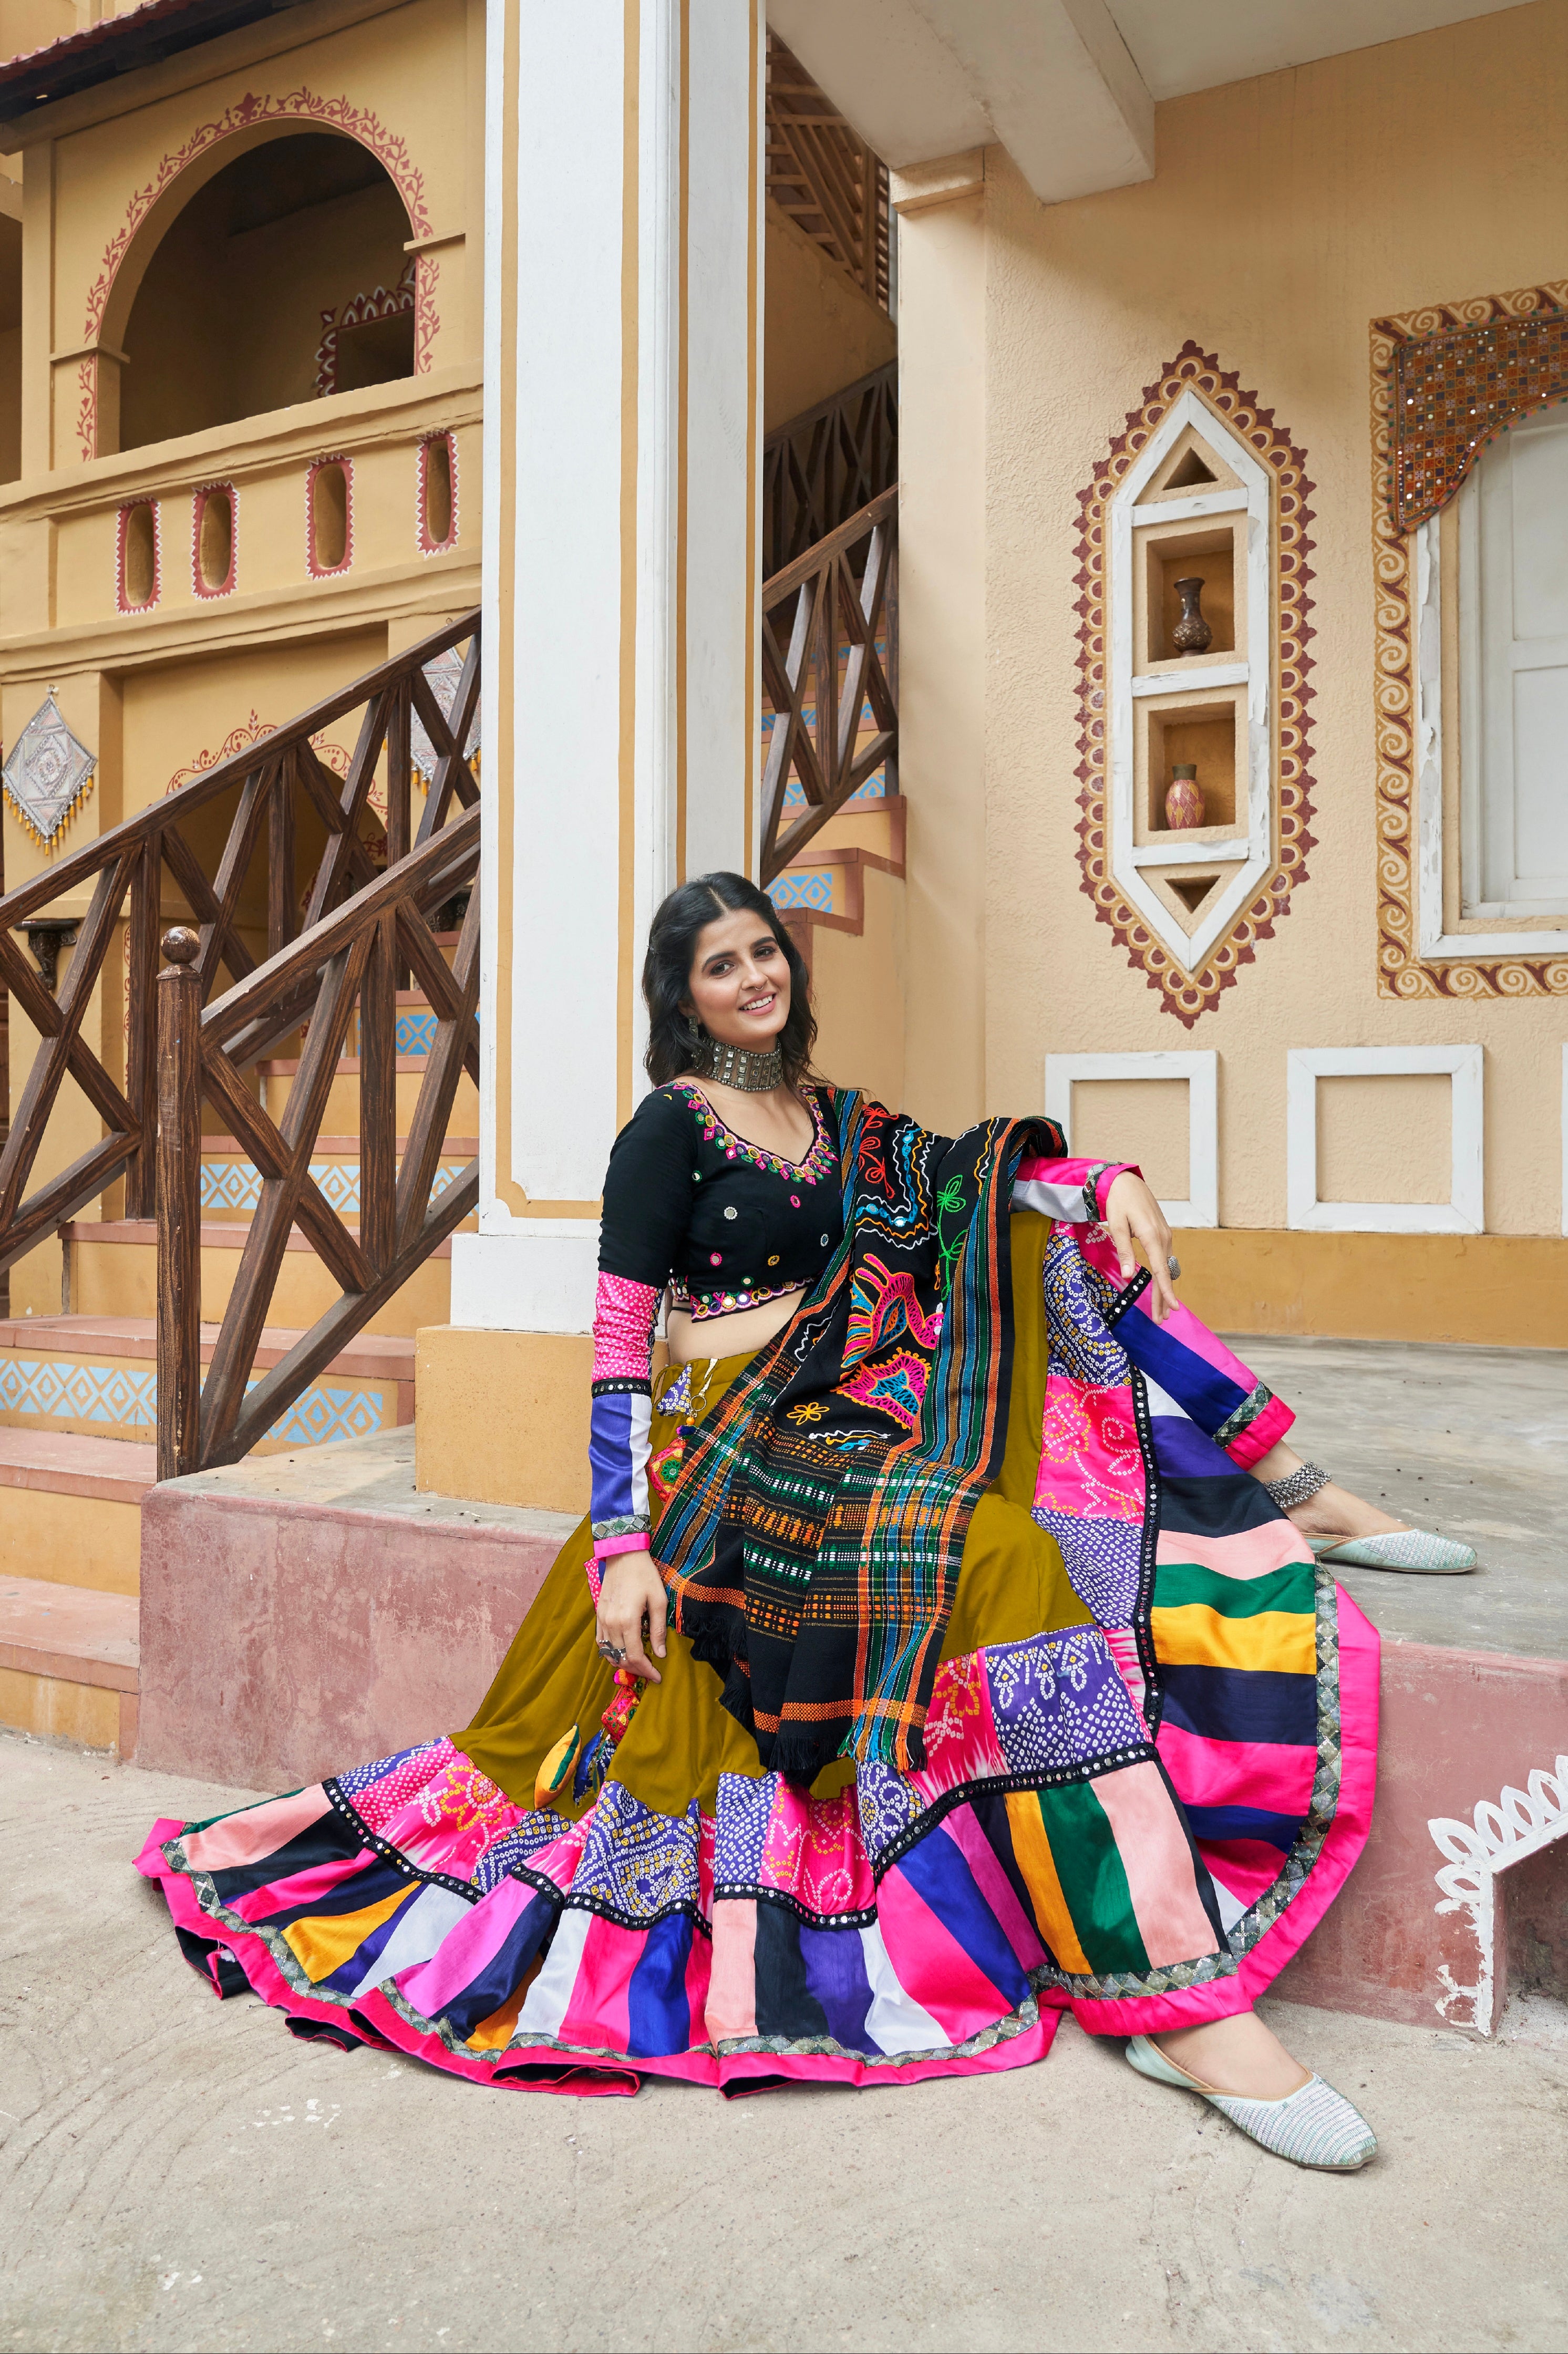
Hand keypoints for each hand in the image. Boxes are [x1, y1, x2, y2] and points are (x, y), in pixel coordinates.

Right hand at [595, 1551, 667, 1683]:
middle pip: (621, 1658)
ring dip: (623, 1662)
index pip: (636, 1656)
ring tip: (638, 1664)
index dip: (647, 1671)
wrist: (623, 1554)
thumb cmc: (645, 1575)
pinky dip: (611, 1652)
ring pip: (609, 1653)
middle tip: (650, 1672)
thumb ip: (658, 1629)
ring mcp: (602, 1619)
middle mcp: (611, 1623)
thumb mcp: (659, 1600)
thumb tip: (660, 1654)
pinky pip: (601, 1641)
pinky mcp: (598, 1614)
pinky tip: (622, 1652)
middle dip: (636, 1670)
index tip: (658, 1677)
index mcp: (628, 1621)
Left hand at [1103, 1170, 1177, 1322]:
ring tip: (1161, 1310)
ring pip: (1166, 1268)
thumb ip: (1124, 1251)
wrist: (1126, 1181)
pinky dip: (1163, 1275)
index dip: (1165, 1291)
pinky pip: (1165, 1259)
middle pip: (1165, 1273)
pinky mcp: (1162, 1234)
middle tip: (1161, 1319)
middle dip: (1163, 1297)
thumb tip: (1129, 1277)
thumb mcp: (1116, 1225)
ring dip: (1163, 1288)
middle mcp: (1163, 1238)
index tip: (1172, 1308)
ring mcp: (1165, 1236)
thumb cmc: (1119, 1201)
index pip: (1161, 1270)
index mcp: (1152, 1236)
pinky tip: (1160, 1286)